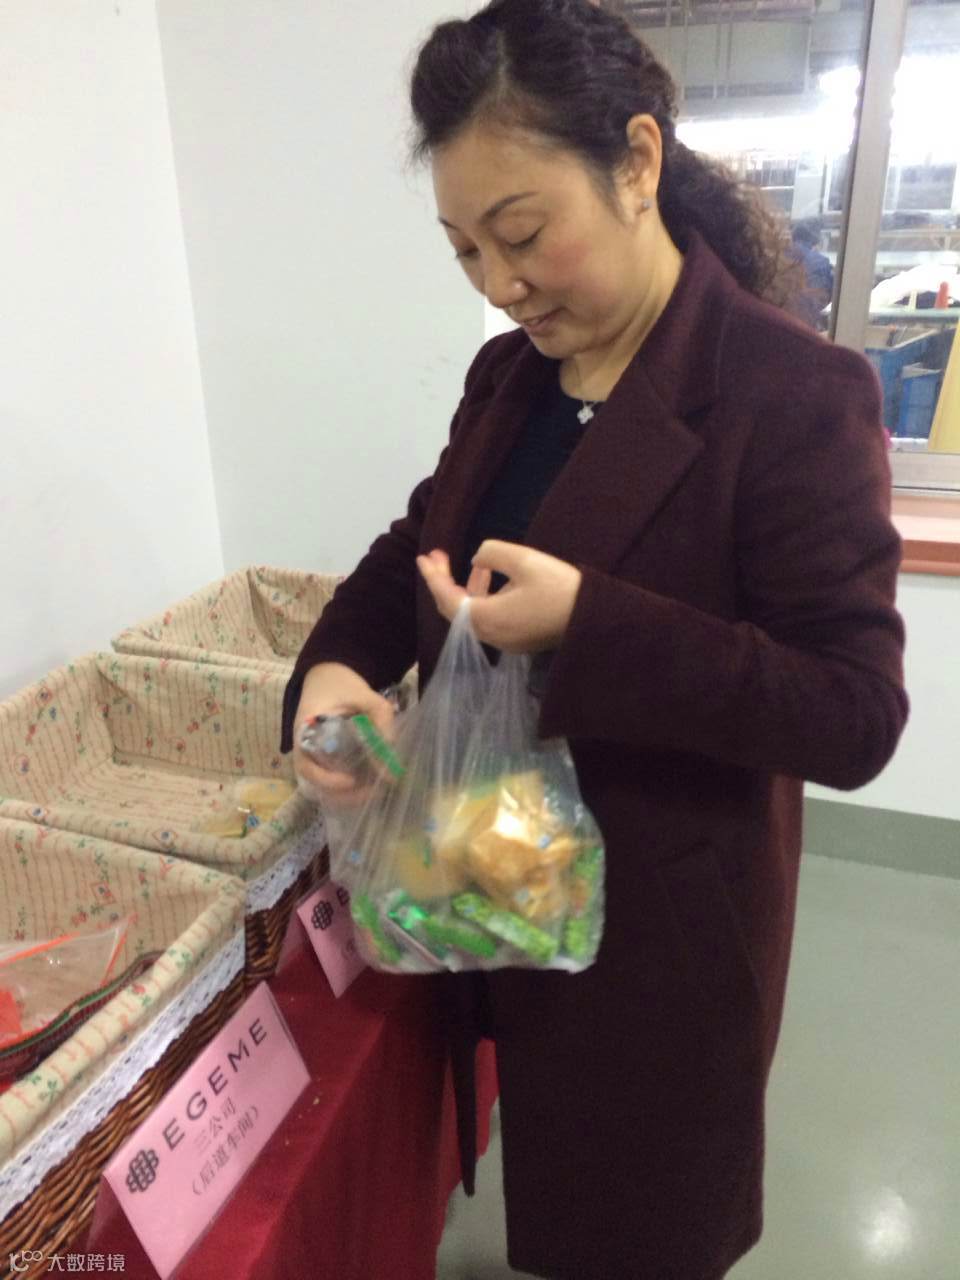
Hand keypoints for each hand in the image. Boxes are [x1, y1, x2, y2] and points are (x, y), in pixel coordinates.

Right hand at [292, 662, 395, 807]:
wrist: (327, 674)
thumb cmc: (341, 683)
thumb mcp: (364, 694)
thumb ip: (380, 717)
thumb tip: (393, 749)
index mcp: (305, 729)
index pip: (306, 764)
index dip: (326, 779)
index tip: (351, 782)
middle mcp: (303, 746)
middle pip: (315, 782)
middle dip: (343, 795)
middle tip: (373, 793)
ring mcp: (311, 754)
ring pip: (322, 786)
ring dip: (347, 795)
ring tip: (375, 792)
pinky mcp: (322, 758)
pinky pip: (330, 779)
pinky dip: (347, 789)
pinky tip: (369, 787)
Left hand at [416, 541, 581, 653]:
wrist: (594, 618)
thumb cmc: (558, 588)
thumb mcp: (524, 560)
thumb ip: (491, 552)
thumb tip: (477, 559)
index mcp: (486, 617)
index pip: (447, 598)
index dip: (433, 576)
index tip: (424, 557)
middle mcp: (490, 634)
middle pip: (455, 609)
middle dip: (445, 581)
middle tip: (440, 556)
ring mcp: (504, 641)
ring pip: (473, 615)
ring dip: (469, 588)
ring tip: (478, 564)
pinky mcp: (518, 640)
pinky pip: (489, 619)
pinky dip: (484, 599)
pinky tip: (496, 579)